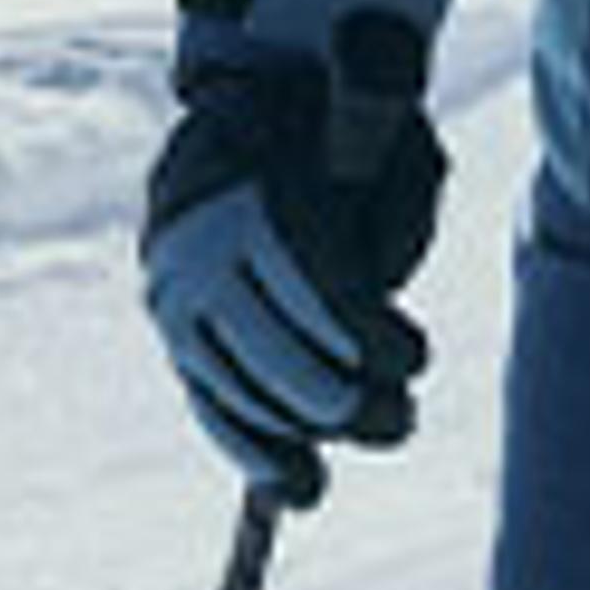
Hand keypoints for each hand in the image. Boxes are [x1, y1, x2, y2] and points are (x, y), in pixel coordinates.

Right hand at [142, 7, 444, 505]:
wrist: (251, 100)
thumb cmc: (344, 115)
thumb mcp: (389, 121)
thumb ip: (398, 199)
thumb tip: (383, 281)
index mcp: (255, 184)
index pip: (311, 277)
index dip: (363, 329)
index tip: (414, 359)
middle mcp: (202, 245)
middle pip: (275, 346)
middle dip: (344, 396)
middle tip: (402, 418)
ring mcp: (177, 291)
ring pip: (239, 384)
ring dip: (304, 433)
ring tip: (374, 442)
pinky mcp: (175, 327)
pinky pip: (209, 397)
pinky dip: (252, 447)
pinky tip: (298, 489)